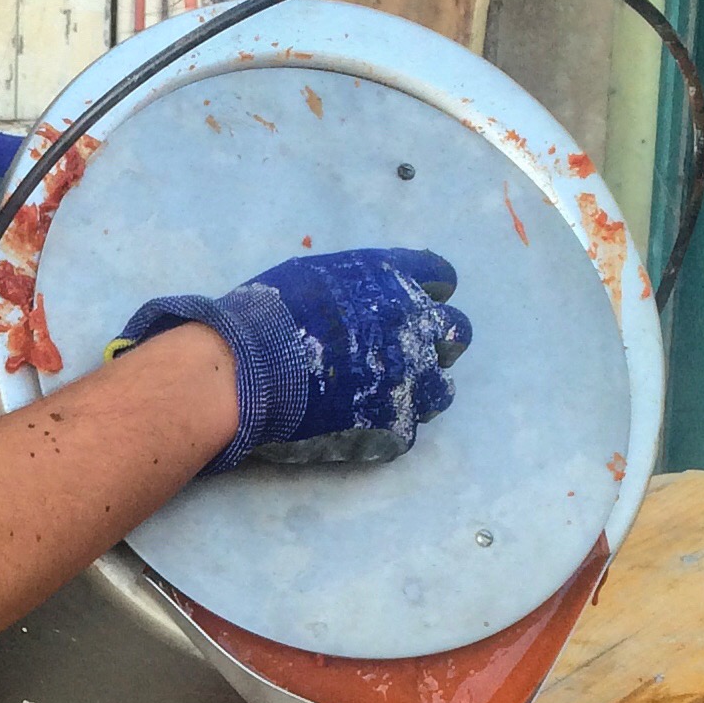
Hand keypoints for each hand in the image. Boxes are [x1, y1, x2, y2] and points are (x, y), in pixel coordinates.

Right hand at [119, 246, 470, 472]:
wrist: (247, 372)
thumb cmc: (265, 316)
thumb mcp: (310, 276)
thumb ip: (349, 286)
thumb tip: (353, 296)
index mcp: (393, 281)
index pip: (440, 277)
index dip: (428, 293)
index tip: (410, 308)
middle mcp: (413, 325)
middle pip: (456, 332)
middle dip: (435, 342)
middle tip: (405, 355)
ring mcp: (409, 378)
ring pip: (441, 388)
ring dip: (420, 389)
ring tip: (387, 397)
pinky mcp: (395, 423)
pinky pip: (409, 427)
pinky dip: (388, 425)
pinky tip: (364, 423)